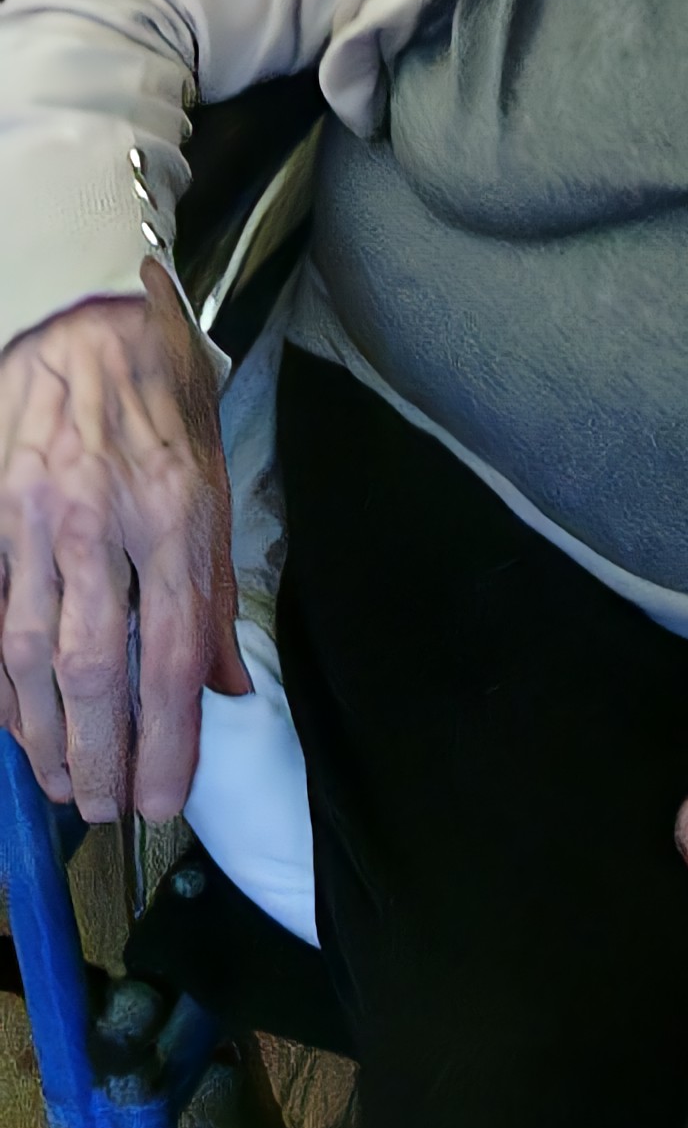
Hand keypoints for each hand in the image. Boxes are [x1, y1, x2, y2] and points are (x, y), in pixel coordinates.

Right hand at [0, 264, 247, 822]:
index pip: (172, 652)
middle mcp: (97, 521)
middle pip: (93, 669)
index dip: (167, 741)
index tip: (163, 800)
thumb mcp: (214, 480)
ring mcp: (30, 521)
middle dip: (99, 757)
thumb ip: (216, 590)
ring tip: (63, 784)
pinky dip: (2, 683)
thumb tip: (225, 688)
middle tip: (108, 810)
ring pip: (28, 656)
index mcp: (171, 511)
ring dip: (43, 737)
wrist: (79, 317)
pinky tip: (17, 723)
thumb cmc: (159, 395)